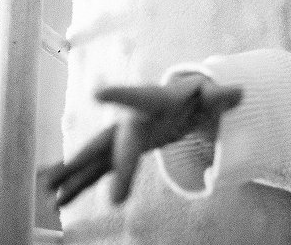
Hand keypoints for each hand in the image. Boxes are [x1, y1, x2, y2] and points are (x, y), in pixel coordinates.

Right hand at [45, 74, 241, 206]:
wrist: (182, 99)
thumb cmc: (196, 97)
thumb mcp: (209, 97)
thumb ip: (220, 96)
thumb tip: (241, 92)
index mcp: (154, 102)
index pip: (138, 98)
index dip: (120, 95)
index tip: (97, 93)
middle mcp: (132, 119)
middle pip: (112, 141)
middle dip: (87, 159)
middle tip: (62, 178)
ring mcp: (124, 136)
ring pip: (96, 157)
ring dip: (74, 175)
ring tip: (50, 194)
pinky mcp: (123, 150)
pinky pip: (101, 169)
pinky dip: (82, 182)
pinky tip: (62, 199)